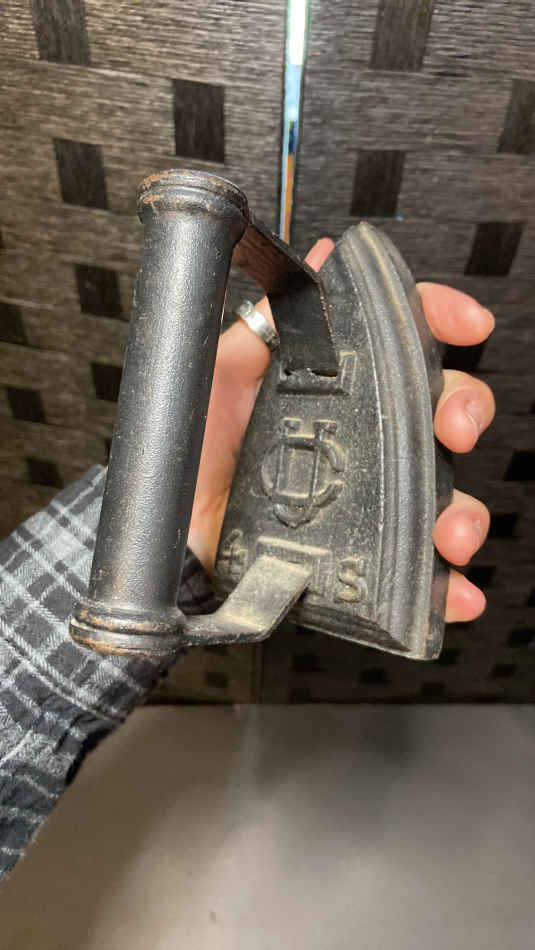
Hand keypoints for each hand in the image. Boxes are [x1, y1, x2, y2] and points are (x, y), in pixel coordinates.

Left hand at [187, 239, 494, 622]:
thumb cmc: (191, 452)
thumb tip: (321, 261)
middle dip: (463, 410)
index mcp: (336, 387)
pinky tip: (452, 592)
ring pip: (446, 493)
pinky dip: (446, 587)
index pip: (404, 340)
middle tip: (451, 428)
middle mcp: (362, 437)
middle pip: (442, 410)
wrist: (169, 535)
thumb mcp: (219, 373)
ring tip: (448, 529)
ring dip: (464, 511)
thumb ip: (268, 323)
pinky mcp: (362, 552)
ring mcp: (366, 495)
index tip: (464, 322)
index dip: (440, 321)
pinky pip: (418, 571)